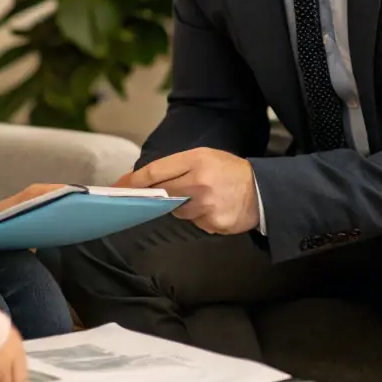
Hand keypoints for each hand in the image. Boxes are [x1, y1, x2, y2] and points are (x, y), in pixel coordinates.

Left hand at [119, 149, 259, 234]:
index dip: (134, 181)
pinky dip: (198, 217)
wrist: (263, 191)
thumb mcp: (204, 157)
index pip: (155, 172)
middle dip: (154, 197)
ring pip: (178, 212)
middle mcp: (199, 183)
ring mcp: (207, 206)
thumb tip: (143, 178)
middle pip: (163, 194)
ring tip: (200, 197)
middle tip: (149, 197)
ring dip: (181, 207)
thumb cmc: (228, 170)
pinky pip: (195, 223)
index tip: (118, 186)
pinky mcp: (214, 224)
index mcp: (196, 160)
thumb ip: (176, 166)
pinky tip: (212, 208)